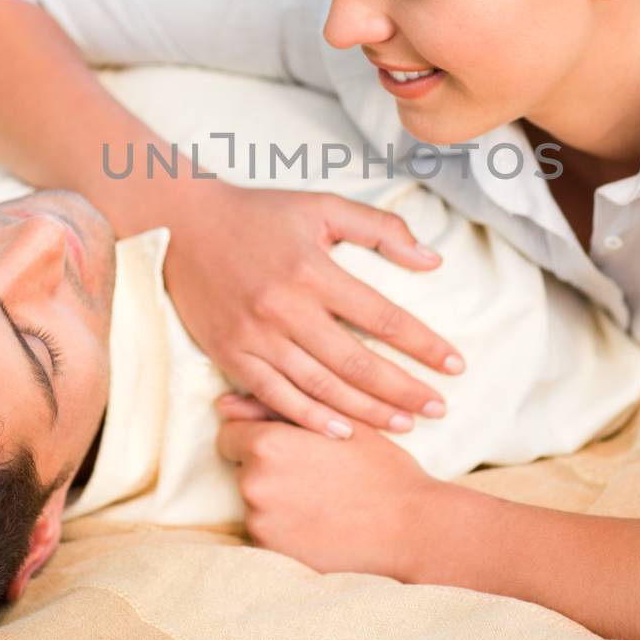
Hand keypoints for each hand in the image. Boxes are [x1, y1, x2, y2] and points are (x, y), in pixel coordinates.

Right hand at [162, 180, 465, 439]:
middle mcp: (285, 308)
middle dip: (403, 389)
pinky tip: (342, 433)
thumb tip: (433, 261)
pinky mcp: (231, 355)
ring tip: (404, 425)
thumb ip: (380, 229)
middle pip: (356, 362)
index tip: (455, 364)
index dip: (423, 344)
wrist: (184, 224)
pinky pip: (275, 397)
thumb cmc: (261, 213)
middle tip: (439, 407)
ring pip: (320, 387)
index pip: (382, 317)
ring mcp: (255, 336)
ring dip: (366, 411)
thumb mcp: (323, 206)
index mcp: (313, 270)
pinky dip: (309, 419)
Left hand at [215, 395, 437, 577]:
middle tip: (314, 475)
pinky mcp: (273, 555)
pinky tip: (321, 525)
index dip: (256, 436)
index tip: (285, 446)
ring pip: (256, 503)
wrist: (411, 528)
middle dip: (268, 469)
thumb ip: (276, 407)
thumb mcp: (336, 423)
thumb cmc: (380, 468)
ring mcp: (261, 523)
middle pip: (243, 470)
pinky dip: (286, 530)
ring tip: (323, 501)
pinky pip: (268, 534)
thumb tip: (223, 403)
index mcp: (267, 443)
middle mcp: (254, 483)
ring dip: (277, 501)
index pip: (230, 434)